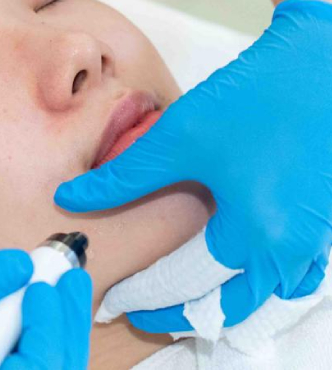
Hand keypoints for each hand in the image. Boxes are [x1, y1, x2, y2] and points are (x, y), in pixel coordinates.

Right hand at [0, 249, 92, 368]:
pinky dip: (35, 330)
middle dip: (63, 325)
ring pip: (38, 368)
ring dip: (55, 326)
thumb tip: (20, 266)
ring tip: (61, 282)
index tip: (43, 286)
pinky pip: (20, 361)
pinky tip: (40, 300)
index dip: (48, 332)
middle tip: (69, 275)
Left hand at [55, 0, 331, 332]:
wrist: (316, 64)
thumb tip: (69, 196)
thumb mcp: (177, 138)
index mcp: (255, 235)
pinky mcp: (325, 223)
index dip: (147, 295)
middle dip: (183, 313)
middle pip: (231, 308)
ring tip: (183, 299)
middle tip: (143, 307)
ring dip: (225, 306)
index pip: (189, 286)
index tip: (116, 300)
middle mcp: (292, 250)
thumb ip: (123, 177)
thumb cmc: (250, 98)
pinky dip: (261, 288)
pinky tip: (235, 272)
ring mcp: (317, 240)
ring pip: (268, 301)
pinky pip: (293, 278)